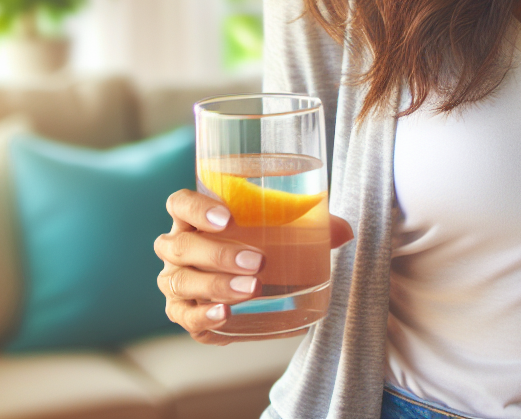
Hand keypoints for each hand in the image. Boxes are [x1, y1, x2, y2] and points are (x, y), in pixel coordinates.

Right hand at [154, 188, 353, 343]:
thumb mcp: (281, 229)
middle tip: (258, 262)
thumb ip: (311, 225)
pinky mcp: (183, 312)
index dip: (196, 208)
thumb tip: (345, 231)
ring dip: (215, 285)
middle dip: (218, 253)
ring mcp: (175, 281)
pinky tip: (225, 314)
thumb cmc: (259, 243)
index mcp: (194, 216)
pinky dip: (203, 316)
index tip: (228, 217)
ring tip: (251, 288)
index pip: (179, 203)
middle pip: (179, 245)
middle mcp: (177, 247)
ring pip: (180, 281)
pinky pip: (184, 317)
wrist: (244, 283)